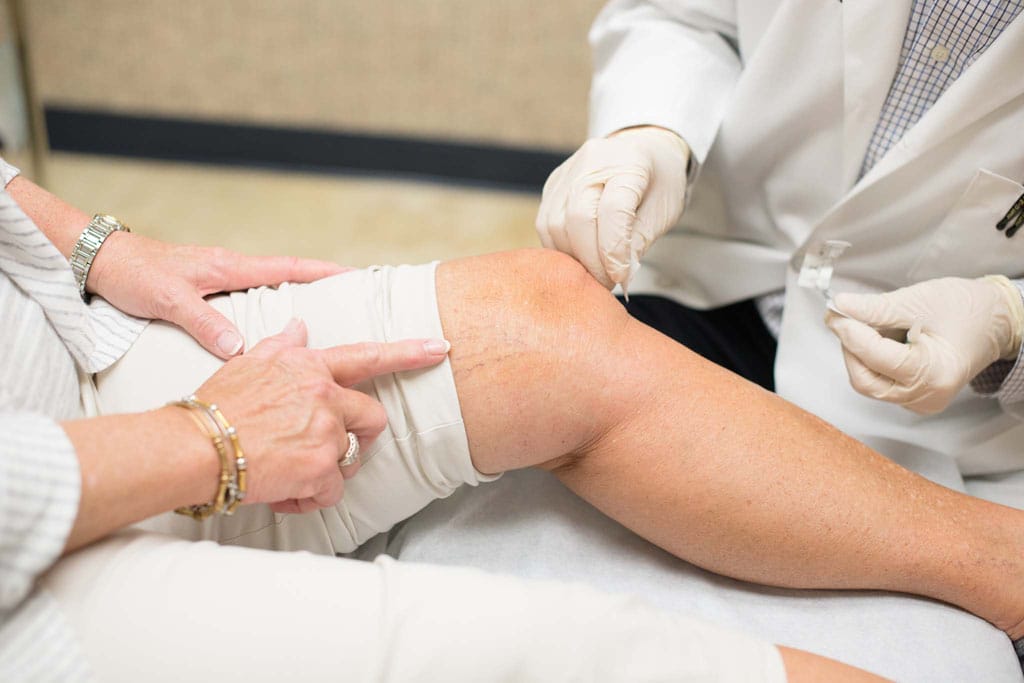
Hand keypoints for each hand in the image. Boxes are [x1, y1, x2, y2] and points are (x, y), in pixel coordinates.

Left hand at [89, 232, 345, 357]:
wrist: (96, 260)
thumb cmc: (131, 273)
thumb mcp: (168, 299)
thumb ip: (205, 323)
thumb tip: (241, 348)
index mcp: (228, 266)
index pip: (288, 267)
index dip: (323, 272)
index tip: (354, 276)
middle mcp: (228, 269)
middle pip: (286, 276)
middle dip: (319, 286)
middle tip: (350, 302)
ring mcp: (217, 278)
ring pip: (266, 289)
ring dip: (293, 299)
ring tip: (320, 321)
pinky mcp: (204, 289)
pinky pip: (246, 298)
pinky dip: (265, 309)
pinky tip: (268, 330)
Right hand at [190, 318, 450, 512]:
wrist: (192, 445)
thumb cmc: (214, 406)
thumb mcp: (246, 364)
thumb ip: (280, 346)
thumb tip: (300, 325)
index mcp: (309, 367)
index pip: (368, 355)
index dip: (409, 352)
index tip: (440, 349)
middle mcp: (324, 394)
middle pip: (372, 419)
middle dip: (358, 440)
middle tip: (330, 453)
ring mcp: (324, 430)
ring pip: (349, 460)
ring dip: (325, 472)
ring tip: (289, 472)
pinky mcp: (319, 467)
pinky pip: (331, 492)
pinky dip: (310, 499)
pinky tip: (284, 493)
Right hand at [536, 125, 689, 290]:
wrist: (642, 149)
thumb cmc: (657, 182)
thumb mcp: (664, 211)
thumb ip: (639, 242)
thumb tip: (617, 274)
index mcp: (628, 162)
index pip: (613, 211)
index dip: (614, 250)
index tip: (621, 276)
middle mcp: (591, 161)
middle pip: (577, 218)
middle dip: (591, 260)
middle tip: (607, 282)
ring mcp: (566, 173)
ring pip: (554, 225)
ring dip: (573, 258)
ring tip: (595, 272)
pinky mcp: (551, 186)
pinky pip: (545, 225)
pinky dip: (561, 249)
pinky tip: (580, 258)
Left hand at [826, 276, 1023, 414]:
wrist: (995, 321)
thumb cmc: (967, 309)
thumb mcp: (918, 301)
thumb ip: (875, 308)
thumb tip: (840, 307)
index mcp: (935, 374)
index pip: (877, 358)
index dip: (851, 333)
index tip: (835, 310)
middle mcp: (927, 397)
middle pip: (865, 380)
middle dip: (850, 347)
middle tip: (844, 317)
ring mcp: (919, 401)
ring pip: (868, 382)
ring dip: (859, 352)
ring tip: (872, 325)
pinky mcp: (913, 397)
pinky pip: (879, 382)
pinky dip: (872, 359)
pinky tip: (883, 339)